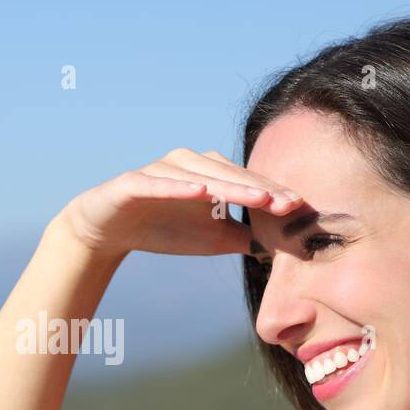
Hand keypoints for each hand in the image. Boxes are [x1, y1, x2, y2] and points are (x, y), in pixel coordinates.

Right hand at [53, 148, 302, 257]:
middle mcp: (188, 164)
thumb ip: (242, 237)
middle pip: (230, 175)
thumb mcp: (210, 239)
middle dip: (260, 188)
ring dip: (230, 186)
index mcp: (209, 174)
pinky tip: (200, 193)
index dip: (273, 193)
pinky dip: (179, 186)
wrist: (108, 229)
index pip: (246, 183)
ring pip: (201, 176)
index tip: (301, 207)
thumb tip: (281, 246)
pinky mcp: (134, 181)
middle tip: (288, 202)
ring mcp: (160, 170)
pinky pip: (159, 183)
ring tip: (258, 198)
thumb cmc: (163, 228)